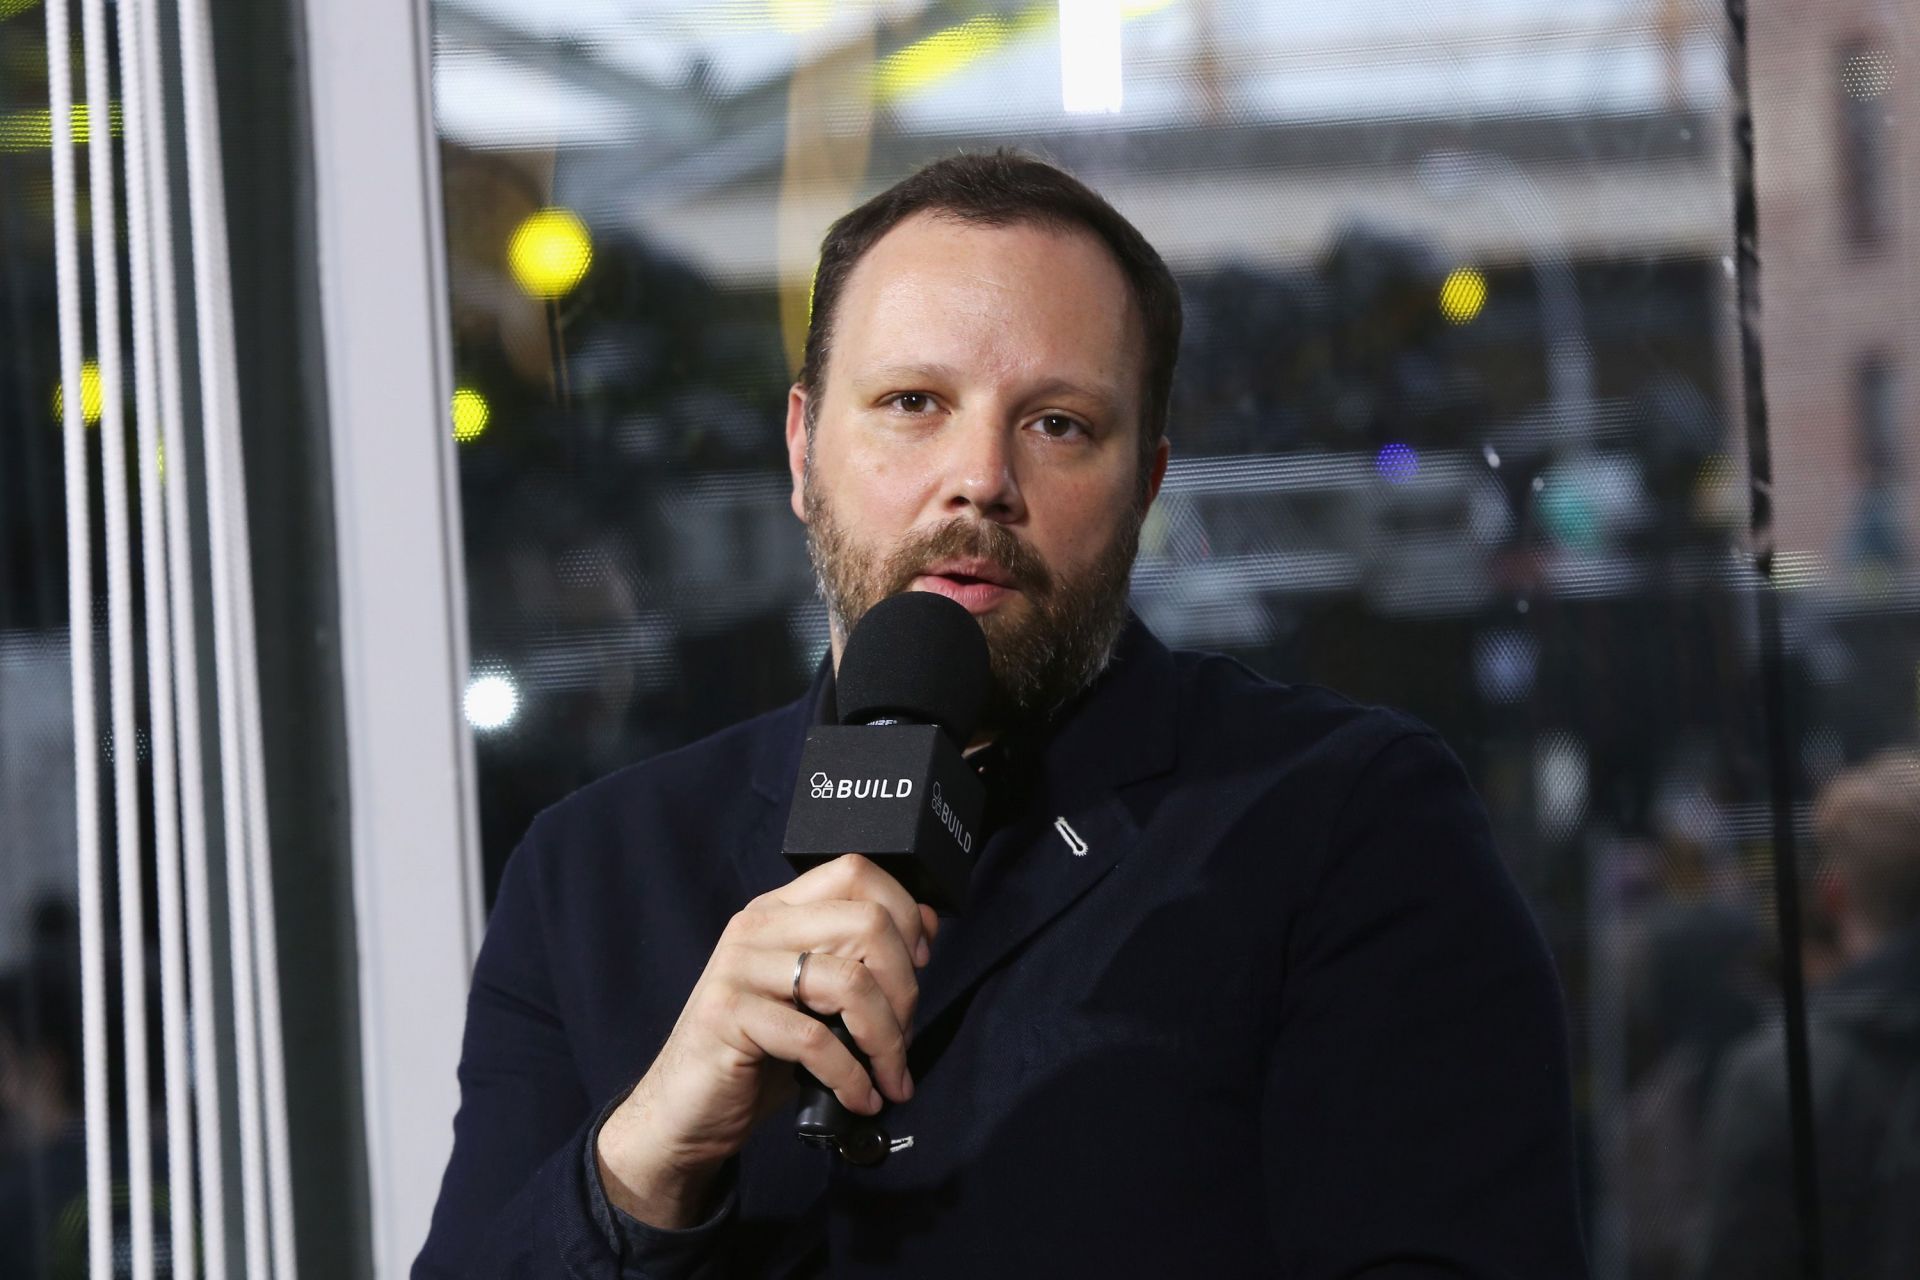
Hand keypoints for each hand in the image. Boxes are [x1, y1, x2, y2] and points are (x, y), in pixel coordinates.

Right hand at [595, 854, 938, 1226]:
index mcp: (780, 911)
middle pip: (867, 923)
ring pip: (850, 982)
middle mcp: (757, 927)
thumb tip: (925, 924)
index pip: (856, 873)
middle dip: (905, 989)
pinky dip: (851, 1076)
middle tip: (902, 1040)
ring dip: (884, 1040)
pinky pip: (816, 1039)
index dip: (904, 913)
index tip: (920, 963)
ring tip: (887, 1076)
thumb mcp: (816, 1000)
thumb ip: (861, 959)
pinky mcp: (727, 1015)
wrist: (685, 1111)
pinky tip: (858, 1098)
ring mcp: (738, 968)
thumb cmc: (758, 1055)